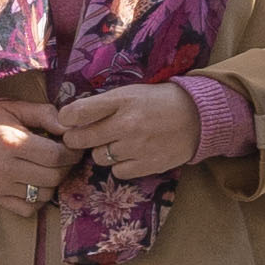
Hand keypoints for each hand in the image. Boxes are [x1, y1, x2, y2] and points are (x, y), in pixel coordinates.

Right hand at [0, 103, 68, 214]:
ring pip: (45, 195)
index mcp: (11, 143)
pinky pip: (29, 208)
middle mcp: (4, 169)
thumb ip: (45, 114)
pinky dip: (38, 199)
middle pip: (53, 177)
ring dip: (53, 182)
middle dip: (66, 167)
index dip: (72, 152)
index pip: (55, 155)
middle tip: (65, 157)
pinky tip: (35, 183)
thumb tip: (70, 127)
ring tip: (48, 168)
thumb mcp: (16, 108)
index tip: (74, 146)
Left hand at [54, 82, 202, 182]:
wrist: (198, 116)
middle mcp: (128, 123)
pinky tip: (129, 155)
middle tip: (80, 137)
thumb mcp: (131, 93)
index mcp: (122, 100)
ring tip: (114, 144)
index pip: (79, 111)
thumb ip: (104, 104)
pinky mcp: (148, 164)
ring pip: (99, 157)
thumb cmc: (159, 101)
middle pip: (82, 139)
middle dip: (76, 139)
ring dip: (102, 152)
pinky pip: (118, 172)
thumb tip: (71, 117)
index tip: (67, 120)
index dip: (66, 118)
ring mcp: (138, 146)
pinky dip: (119, 166)